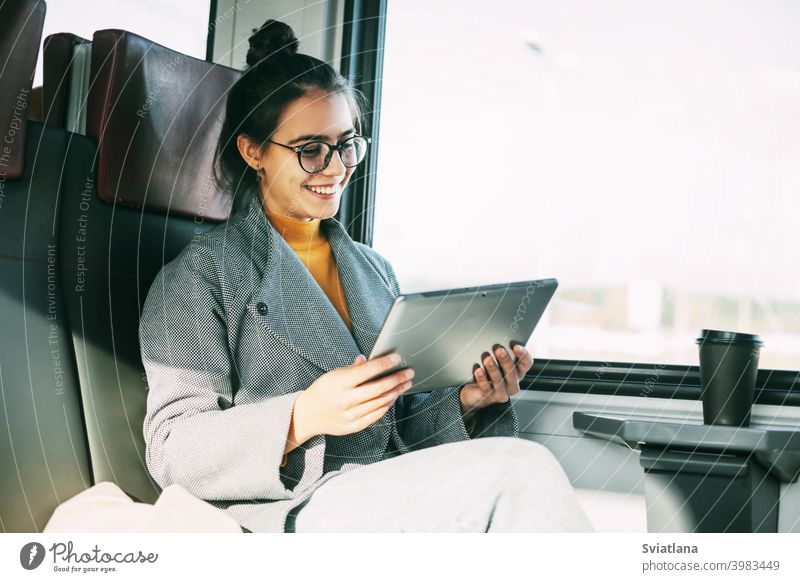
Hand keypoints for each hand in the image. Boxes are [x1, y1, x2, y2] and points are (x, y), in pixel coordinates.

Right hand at [296, 353, 414, 437]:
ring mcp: (351, 415)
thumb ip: (352, 369)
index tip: (397, 358)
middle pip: (378, 388)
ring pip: (380, 402)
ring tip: (405, 384)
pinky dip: (387, 404)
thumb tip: (368, 359)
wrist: (308, 415)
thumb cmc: (322, 391)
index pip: (366, 371)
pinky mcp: (355, 426)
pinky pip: (377, 414)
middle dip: (397, 379)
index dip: (384, 364)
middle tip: (409, 372)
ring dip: (396, 392)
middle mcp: (345, 400)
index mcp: (339, 383)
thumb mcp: (333, 375)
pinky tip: (393, 397)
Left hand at [459, 344, 533, 418]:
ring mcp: (501, 392)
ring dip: (493, 368)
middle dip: (506, 360)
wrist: (472, 392)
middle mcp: (512, 384)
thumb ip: (499, 353)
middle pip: (512, 372)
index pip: (526, 364)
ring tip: (487, 358)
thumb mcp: (495, 362)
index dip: (523, 355)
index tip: (516, 346)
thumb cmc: (486, 374)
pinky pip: (486, 388)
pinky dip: (482, 379)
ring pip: (499, 381)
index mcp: (517, 373)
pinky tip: (478, 370)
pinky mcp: (489, 397)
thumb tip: (497, 339)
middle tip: (499, 350)